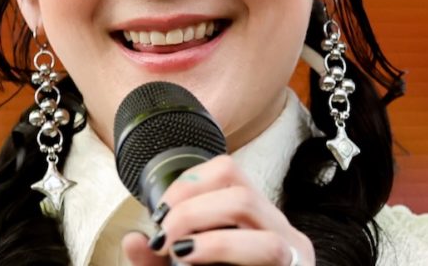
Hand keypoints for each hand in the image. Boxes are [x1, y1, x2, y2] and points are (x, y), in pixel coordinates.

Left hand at [121, 155, 312, 264]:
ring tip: (181, 253)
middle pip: (243, 195)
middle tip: (164, 238)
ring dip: (214, 241)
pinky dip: (224, 253)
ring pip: (263, 233)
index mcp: (254, 215)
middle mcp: (280, 230)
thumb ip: (155, 259)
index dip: (189, 184)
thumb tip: (133, 240)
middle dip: (193, 212)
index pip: (227, 170)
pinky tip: (196, 263)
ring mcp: (294, 256)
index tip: (160, 212)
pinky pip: (269, 256)